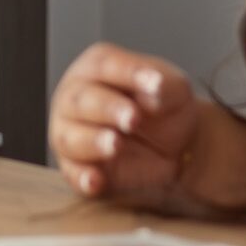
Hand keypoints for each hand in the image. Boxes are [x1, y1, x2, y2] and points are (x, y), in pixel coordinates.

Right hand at [49, 44, 201, 206]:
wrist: (175, 147)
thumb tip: (155, 85)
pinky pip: (72, 174)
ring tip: (116, 145)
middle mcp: (75, 97)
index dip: (129, 74)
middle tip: (133, 119)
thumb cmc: (164, 108)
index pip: (106, 65)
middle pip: (82, 100)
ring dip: (93, 142)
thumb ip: (164, 84)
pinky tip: (96, 180)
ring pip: (70, 137)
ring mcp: (70, 133)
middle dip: (108, 109)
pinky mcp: (75, 168)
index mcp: (97, 67)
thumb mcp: (174, 89)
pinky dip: (82, 178)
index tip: (155, 85)